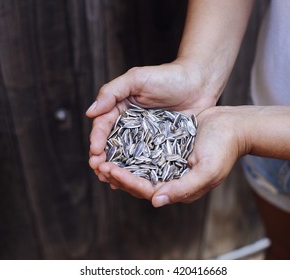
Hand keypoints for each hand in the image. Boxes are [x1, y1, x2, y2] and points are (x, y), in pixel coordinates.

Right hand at [87, 59, 222, 182]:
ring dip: (116, 168)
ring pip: (126, 155)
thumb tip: (90, 112)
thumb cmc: (168, 77)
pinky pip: (147, 160)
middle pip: (111, 144)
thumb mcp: (137, 79)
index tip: (95, 151)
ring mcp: (145, 137)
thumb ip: (112, 92)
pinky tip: (131, 182)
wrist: (198, 84)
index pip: (103, 125)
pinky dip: (137, 171)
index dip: (97, 138)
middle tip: (98, 170)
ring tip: (109, 181)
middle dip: (103, 158)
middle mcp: (130, 125)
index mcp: (120, 108)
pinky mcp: (160, 146)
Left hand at [96, 106, 250, 206]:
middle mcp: (171, 177)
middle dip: (118, 174)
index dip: (127, 181)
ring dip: (121, 163)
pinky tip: (118, 143)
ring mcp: (168, 162)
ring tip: (103, 156)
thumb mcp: (207, 172)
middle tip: (99, 164)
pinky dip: (131, 150)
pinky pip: (145, 151)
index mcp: (179, 187)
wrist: (233, 126)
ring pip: (139, 167)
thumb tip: (156, 201)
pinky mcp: (167, 147)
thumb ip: (183, 189)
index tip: (110, 170)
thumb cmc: (224, 149)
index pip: (147, 189)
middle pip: (139, 181)